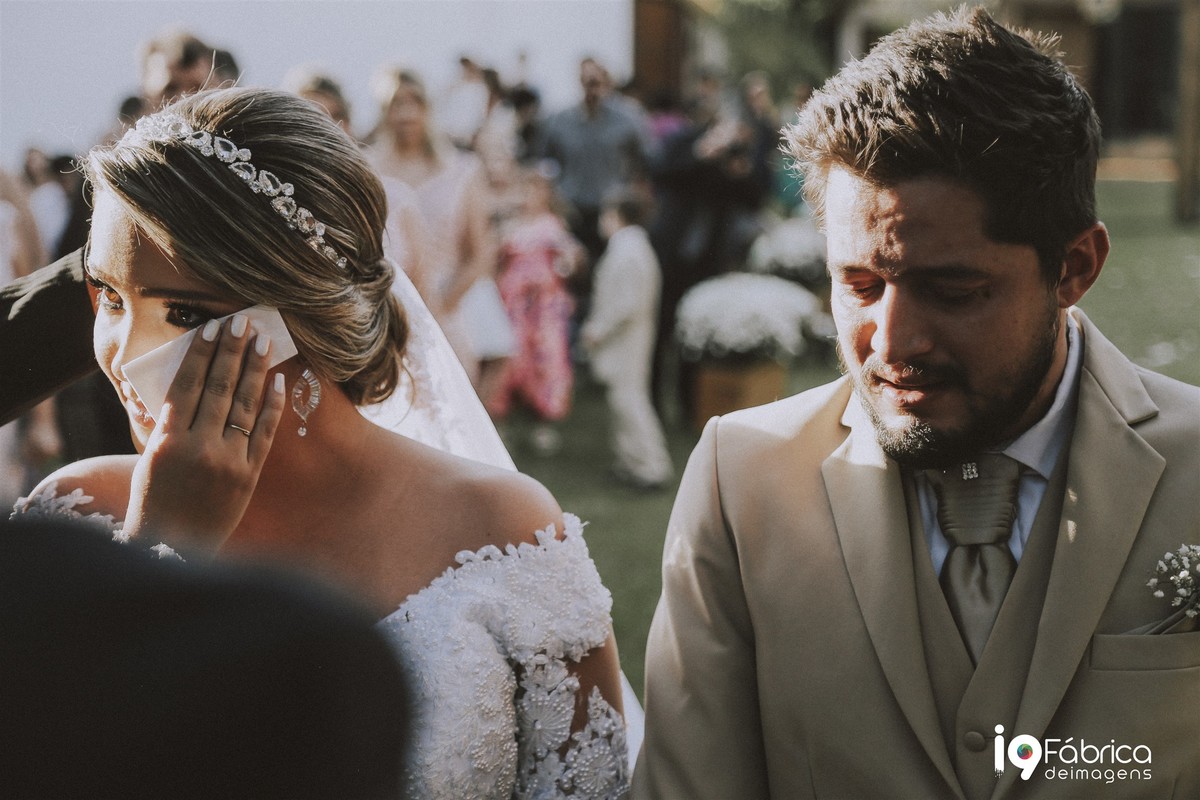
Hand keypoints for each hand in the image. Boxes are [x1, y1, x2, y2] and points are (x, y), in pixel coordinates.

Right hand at [123, 314, 284, 553]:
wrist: (172, 550)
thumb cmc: (153, 500)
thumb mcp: (149, 458)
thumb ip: (167, 423)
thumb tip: (186, 383)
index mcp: (166, 440)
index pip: (188, 385)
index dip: (203, 354)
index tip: (213, 328)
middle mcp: (199, 447)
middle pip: (220, 388)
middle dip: (233, 351)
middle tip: (243, 322)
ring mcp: (228, 462)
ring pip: (246, 405)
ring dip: (256, 369)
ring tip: (264, 342)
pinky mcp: (249, 476)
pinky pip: (264, 433)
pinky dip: (272, 405)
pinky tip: (277, 380)